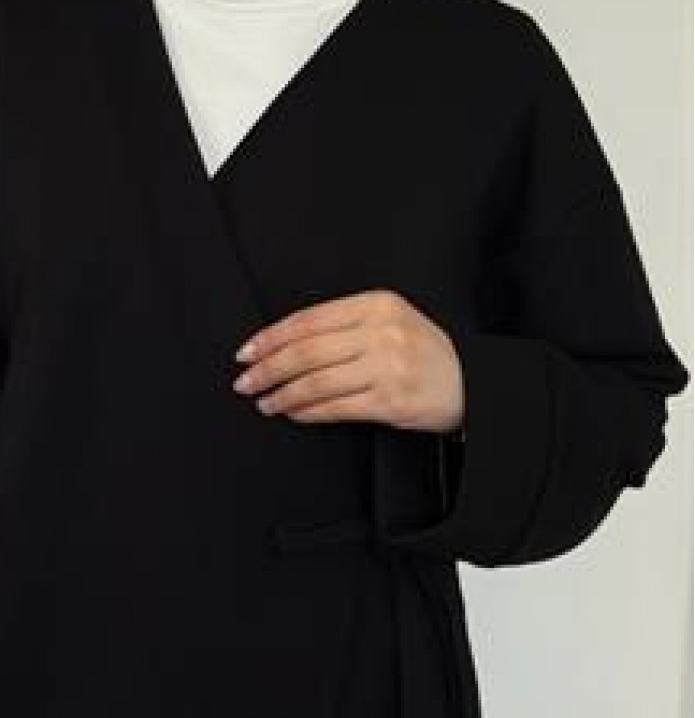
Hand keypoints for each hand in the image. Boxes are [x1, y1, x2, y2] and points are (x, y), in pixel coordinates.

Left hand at [232, 289, 464, 432]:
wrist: (471, 382)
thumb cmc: (424, 353)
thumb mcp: (390, 322)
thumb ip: (346, 326)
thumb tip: (287, 345)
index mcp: (377, 304)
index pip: (309, 319)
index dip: (271, 337)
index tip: (247, 352)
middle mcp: (381, 332)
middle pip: (306, 351)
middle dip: (268, 369)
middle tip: (245, 382)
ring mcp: (387, 367)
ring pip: (316, 381)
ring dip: (283, 395)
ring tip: (265, 402)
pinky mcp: (390, 400)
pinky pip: (335, 407)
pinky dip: (306, 412)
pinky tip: (292, 412)